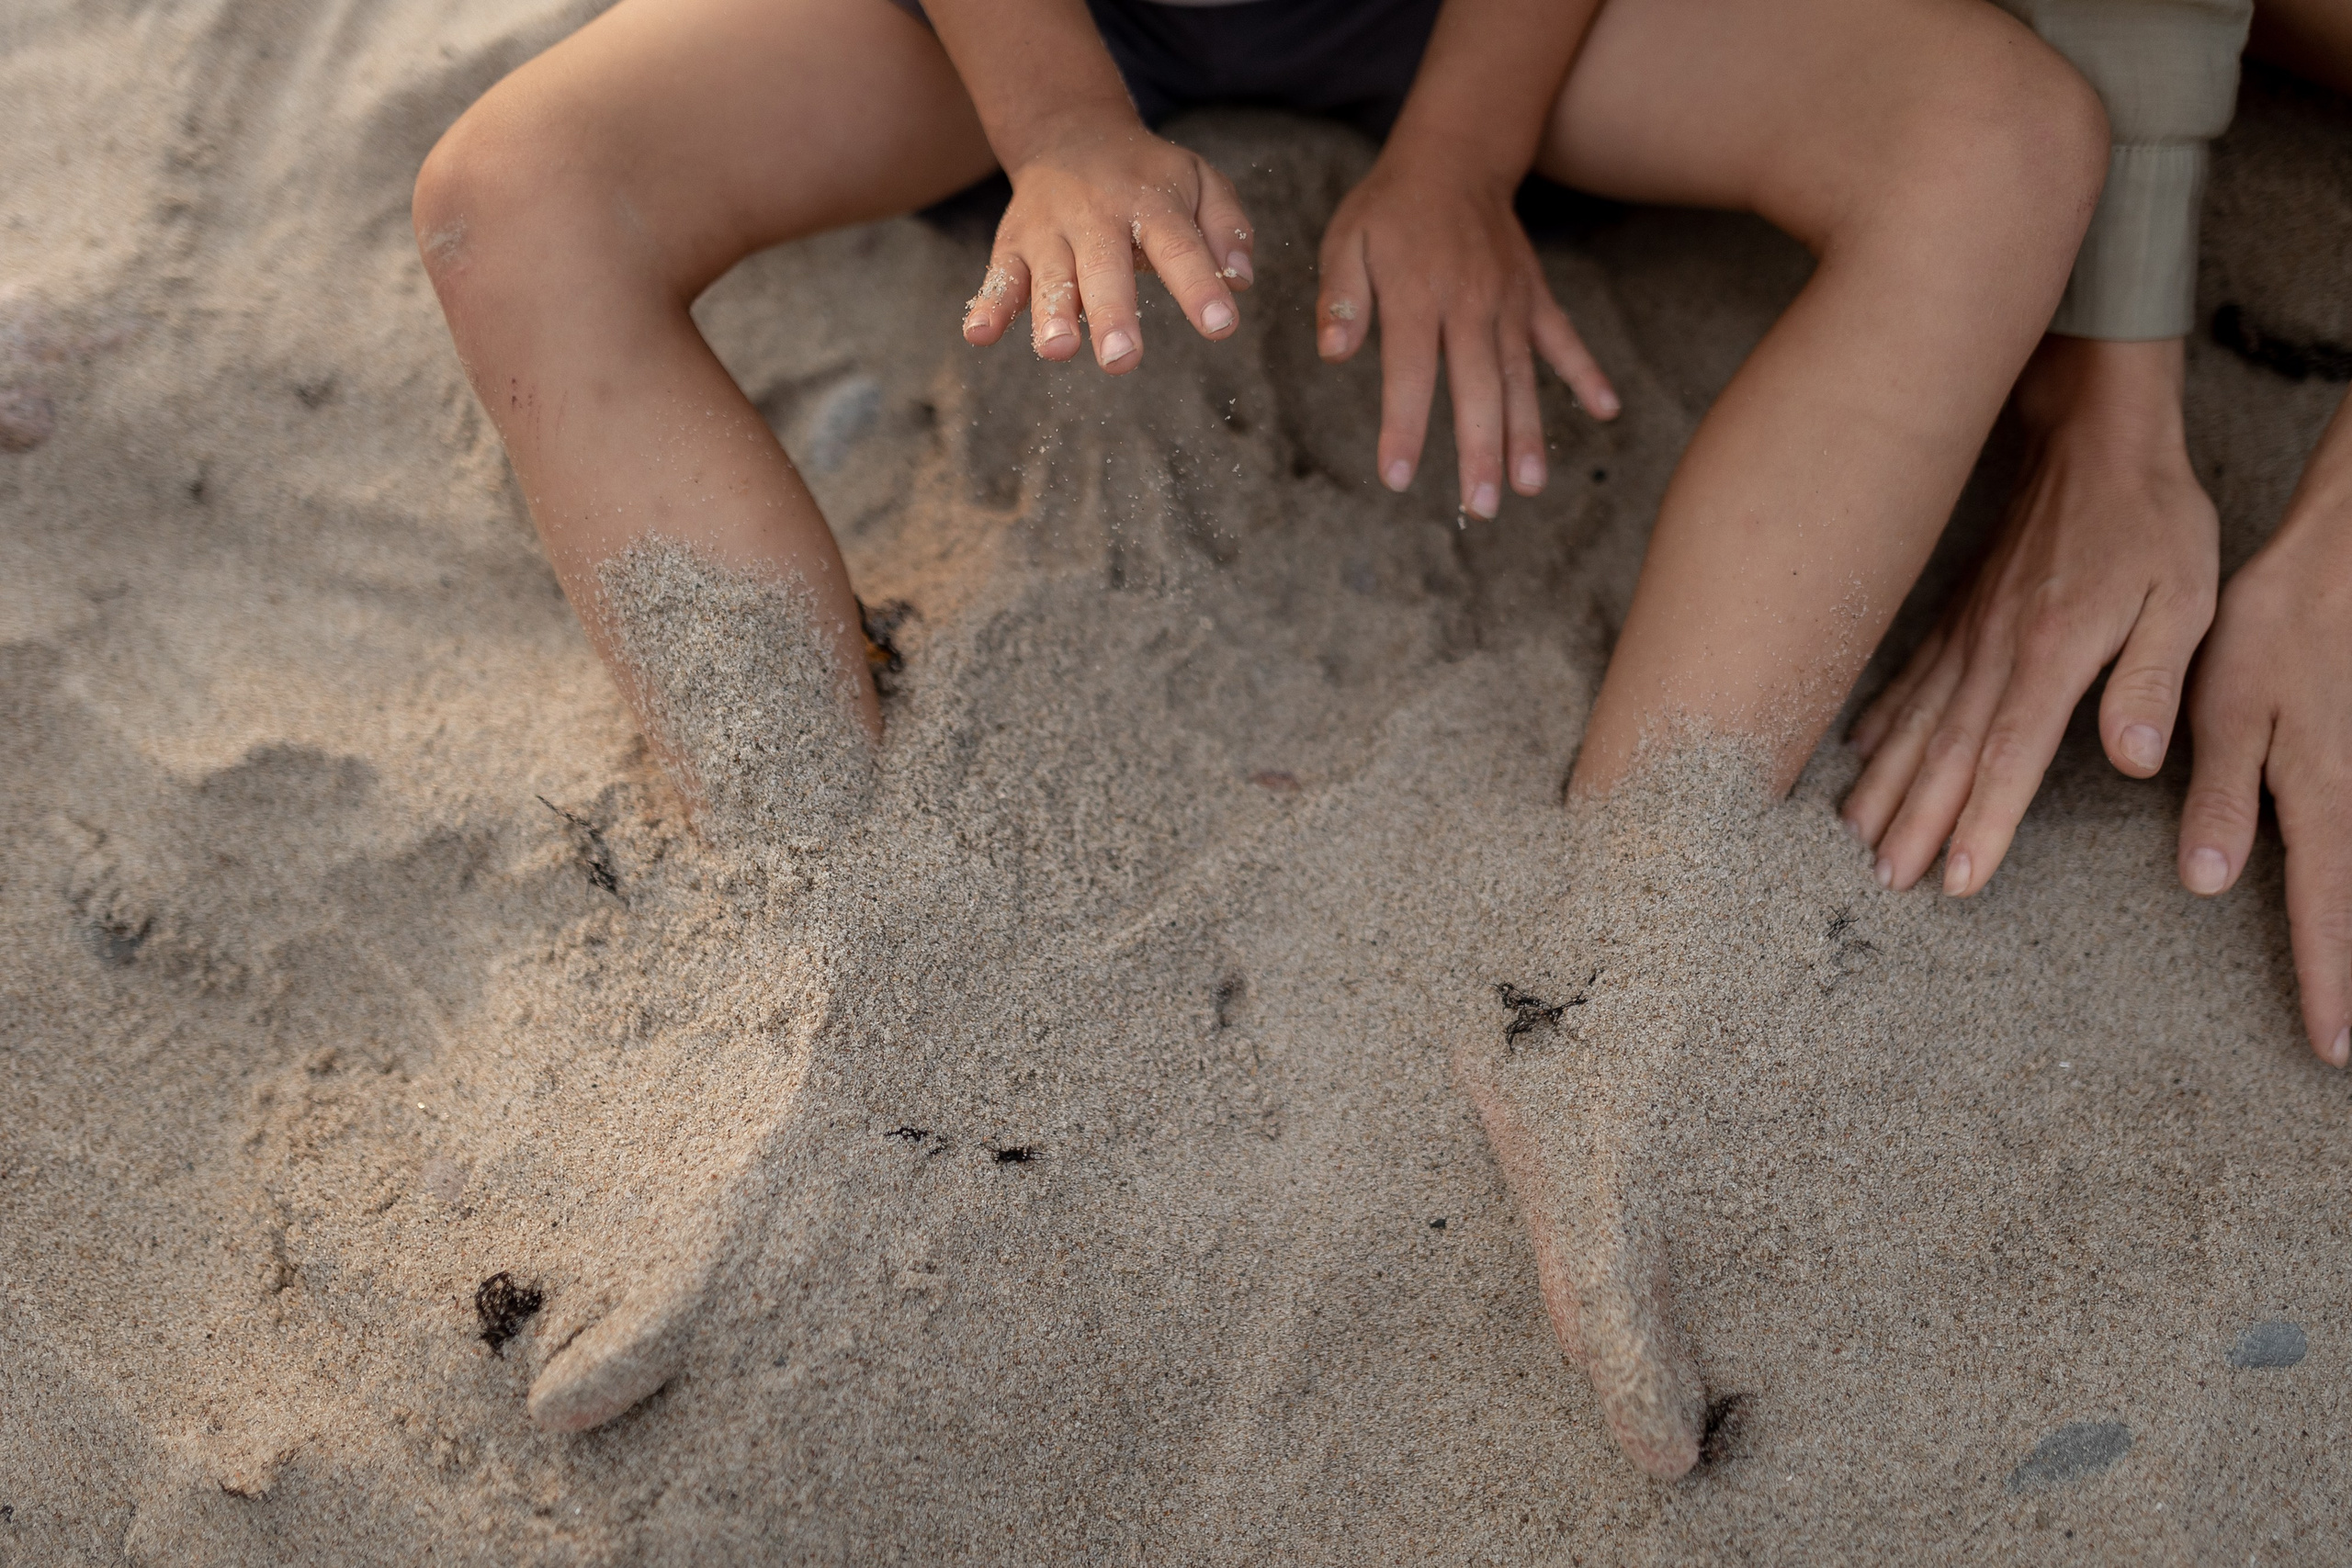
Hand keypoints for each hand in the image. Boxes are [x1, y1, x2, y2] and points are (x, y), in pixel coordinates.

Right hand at [959, 110, 1253, 373]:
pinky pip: (999, 277)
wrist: (1070, 131)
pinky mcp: (1013, 245)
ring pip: (1050, 275)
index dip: (1199, 286)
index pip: (1179, 246)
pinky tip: (979, 335)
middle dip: (1112, 314)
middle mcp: (1096, 216)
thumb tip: (1243, 280)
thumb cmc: (1147, 175)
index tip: (1221, 325)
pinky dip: (987, 306)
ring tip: (1059, 349)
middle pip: (1105, 267)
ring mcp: (1050, 231)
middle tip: (1123, 360)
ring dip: (1051, 313)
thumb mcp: (1199, 180)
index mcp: (1150, 202)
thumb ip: (1226, 226)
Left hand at [1315, 134, 1615, 517]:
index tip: (1398, 477)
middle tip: (1481, 508)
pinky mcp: (1534, 296)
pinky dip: (1586, 373)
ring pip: (1520, 376)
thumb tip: (1331, 353)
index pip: (1409, 371)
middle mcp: (1470, 303)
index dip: (1404, 425)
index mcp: (1416, 295)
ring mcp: (1509, 302)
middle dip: (1480, 449)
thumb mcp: (1346, 240)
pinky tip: (1607, 411)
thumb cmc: (1389, 209)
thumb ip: (1340, 297)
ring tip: (1529, 487)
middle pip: (1476, 386)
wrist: (1455, 157)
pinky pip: (1564, 339)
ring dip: (1527, 432)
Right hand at [1843, 336, 2217, 895]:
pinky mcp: (1956, 620)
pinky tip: (1852, 756)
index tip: (1955, 880)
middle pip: (1945, 752)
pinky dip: (1875, 724)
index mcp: (2052, 654)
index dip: (1982, 821)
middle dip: (1913, 823)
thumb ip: (2154, 680)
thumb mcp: (2187, 597)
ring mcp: (1966, 636)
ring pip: (1913, 724)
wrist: (2093, 438)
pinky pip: (1905, 682)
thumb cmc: (2151, 521)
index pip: (2009, 754)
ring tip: (1852, 840)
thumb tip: (2136, 759)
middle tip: (1883, 882)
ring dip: (1882, 785)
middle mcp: (1995, 652)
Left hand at [2175, 405, 2351, 1067]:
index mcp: (2320, 793)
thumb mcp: (2230, 708)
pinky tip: (2344, 908)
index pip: (2325, 906)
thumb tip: (2209, 883)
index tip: (2331, 1045)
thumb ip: (2224, 797)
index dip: (2327, 978)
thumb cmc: (2279, 629)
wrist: (2346, 560)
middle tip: (2347, 1051)